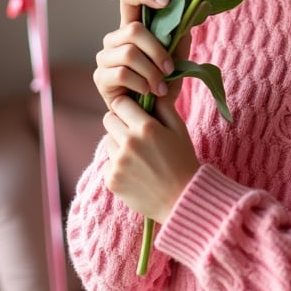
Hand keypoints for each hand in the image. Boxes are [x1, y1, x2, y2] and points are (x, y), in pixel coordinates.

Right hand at [93, 0, 189, 111]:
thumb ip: (179, 39)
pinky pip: (121, 74)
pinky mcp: (100, 77)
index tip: (166, 2)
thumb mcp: (177, 61)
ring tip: (161, 87)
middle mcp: (114, 39)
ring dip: (151, 72)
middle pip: (133, 29)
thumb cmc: (162, 85)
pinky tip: (147, 93)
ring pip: (129, 53)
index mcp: (132, 28)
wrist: (151, 116)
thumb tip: (188, 16)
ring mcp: (104, 57)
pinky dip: (140, 84)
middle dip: (157, 50)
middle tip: (170, 69)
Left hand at [101, 94, 198, 223]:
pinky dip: (117, 165)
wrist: (182, 199)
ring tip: (138, 156)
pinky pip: (107, 162)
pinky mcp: (111, 180)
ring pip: (107, 140)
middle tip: (135, 133)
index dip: (127, 106)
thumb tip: (150, 92)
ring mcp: (118, 163)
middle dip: (120, 122)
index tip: (134, 113)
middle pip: (108, 119)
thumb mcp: (179, 129)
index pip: (120, 103)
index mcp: (146, 128)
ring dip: (118, 143)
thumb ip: (164, 107)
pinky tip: (135, 172)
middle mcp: (128, 143)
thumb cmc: (183, 161)